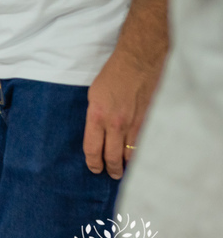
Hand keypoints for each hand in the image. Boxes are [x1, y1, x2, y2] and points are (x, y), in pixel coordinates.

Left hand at [83, 48, 158, 178]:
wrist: (136, 63)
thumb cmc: (111, 76)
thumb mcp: (93, 95)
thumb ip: (94, 116)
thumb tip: (95, 133)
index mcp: (96, 116)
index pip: (92, 148)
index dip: (92, 162)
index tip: (93, 168)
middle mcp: (114, 123)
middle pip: (111, 157)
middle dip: (110, 169)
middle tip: (109, 174)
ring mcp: (132, 124)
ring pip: (128, 154)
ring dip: (124, 164)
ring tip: (121, 170)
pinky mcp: (146, 122)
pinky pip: (140, 144)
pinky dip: (136, 153)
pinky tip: (133, 157)